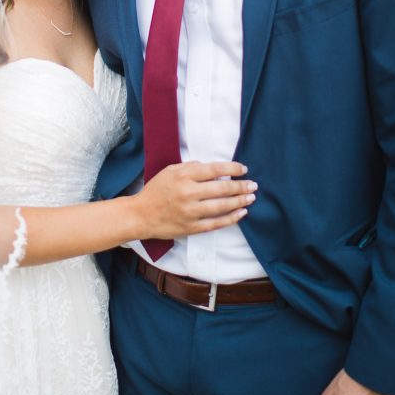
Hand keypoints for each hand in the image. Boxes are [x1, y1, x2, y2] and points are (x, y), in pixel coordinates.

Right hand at [135, 161, 254, 239]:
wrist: (141, 215)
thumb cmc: (156, 190)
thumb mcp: (170, 171)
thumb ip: (191, 167)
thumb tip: (213, 168)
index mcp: (183, 176)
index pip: (214, 170)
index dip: (232, 169)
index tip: (243, 169)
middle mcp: (188, 193)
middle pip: (222, 188)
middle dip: (241, 186)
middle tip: (253, 184)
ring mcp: (191, 212)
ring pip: (222, 206)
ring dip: (240, 201)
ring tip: (251, 197)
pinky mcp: (192, 227)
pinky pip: (216, 223)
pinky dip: (231, 218)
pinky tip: (241, 212)